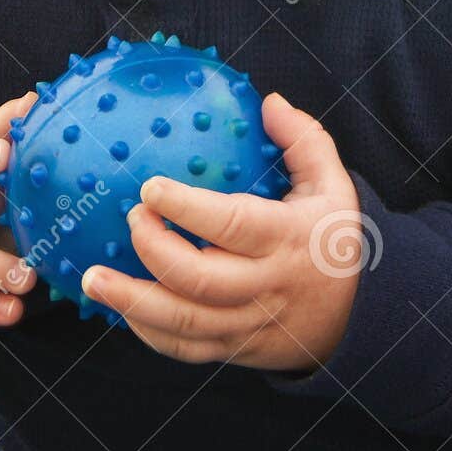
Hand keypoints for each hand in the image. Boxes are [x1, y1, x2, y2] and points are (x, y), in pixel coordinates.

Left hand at [78, 91, 362, 371]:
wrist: (360, 319)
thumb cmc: (333, 240)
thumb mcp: (335, 185)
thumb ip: (303, 140)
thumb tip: (267, 101)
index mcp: (286, 240)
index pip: (233, 225)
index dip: (188, 208)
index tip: (151, 186)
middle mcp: (264, 287)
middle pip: (200, 279)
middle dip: (155, 250)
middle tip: (130, 218)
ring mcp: (246, 324)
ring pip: (183, 322)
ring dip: (132, 301)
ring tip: (91, 280)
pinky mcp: (233, 349)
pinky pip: (183, 349)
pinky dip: (147, 332)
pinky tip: (118, 308)